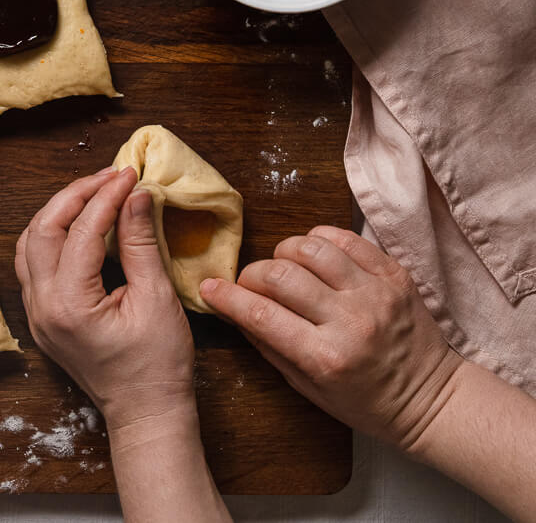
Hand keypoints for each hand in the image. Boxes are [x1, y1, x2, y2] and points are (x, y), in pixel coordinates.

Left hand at [15, 167, 196, 431]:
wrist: (145, 413)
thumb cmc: (157, 366)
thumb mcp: (156, 299)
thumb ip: (140, 243)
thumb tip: (135, 195)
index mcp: (69, 305)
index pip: (81, 231)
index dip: (107, 196)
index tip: (130, 175)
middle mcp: (41, 307)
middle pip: (42, 229)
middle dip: (76, 195)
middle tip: (111, 177)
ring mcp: (35, 314)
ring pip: (30, 243)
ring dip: (59, 212)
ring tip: (95, 193)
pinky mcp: (41, 317)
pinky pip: (33, 263)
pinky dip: (52, 235)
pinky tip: (80, 224)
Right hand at [200, 225, 461, 449]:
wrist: (432, 398)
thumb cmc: (365, 401)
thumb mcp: (307, 389)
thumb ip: (269, 346)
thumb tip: (233, 309)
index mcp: (326, 357)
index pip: (261, 314)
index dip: (226, 296)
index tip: (209, 288)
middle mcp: (351, 321)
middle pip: (280, 274)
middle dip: (252, 274)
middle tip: (249, 284)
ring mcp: (375, 293)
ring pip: (310, 247)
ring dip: (284, 253)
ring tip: (284, 268)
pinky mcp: (393, 274)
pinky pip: (345, 238)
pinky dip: (319, 239)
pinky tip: (313, 256)